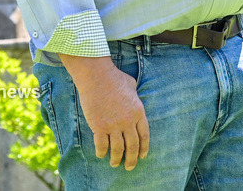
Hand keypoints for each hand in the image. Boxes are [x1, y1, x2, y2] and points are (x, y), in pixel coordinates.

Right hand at [60, 55, 149, 170]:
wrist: (97, 77)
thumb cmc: (114, 78)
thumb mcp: (132, 86)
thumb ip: (135, 97)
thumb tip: (134, 99)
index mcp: (138, 111)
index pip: (144, 135)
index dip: (144, 147)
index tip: (143, 155)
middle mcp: (128, 121)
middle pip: (132, 145)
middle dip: (132, 159)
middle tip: (130, 166)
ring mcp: (113, 125)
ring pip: (118, 149)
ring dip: (117, 159)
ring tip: (115, 164)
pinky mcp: (99, 126)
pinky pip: (102, 145)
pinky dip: (102, 152)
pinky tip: (102, 155)